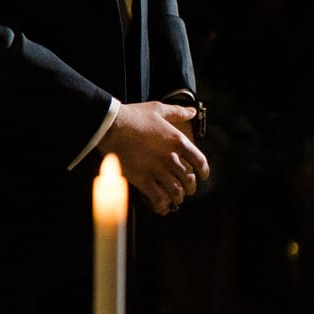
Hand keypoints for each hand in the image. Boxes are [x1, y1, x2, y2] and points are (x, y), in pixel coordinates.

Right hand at [99, 99, 209, 215]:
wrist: (110, 125)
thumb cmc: (132, 116)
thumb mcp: (158, 109)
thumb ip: (177, 112)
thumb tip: (192, 112)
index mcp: (177, 140)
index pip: (199, 160)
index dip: (203, 171)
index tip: (202, 176)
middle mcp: (170, 157)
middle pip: (188, 179)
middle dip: (190, 187)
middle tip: (187, 189)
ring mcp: (156, 169)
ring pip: (175, 191)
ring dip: (177, 197)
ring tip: (175, 198)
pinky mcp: (142, 179)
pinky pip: (158, 197)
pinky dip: (162, 204)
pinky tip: (162, 204)